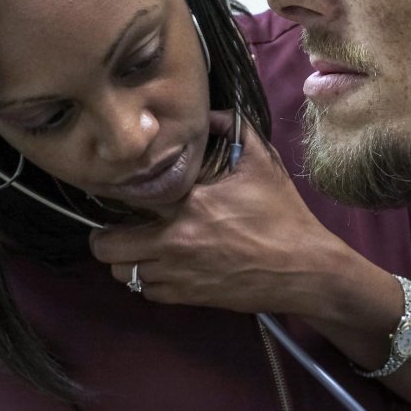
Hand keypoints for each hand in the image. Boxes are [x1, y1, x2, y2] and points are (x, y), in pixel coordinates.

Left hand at [89, 111, 347, 313]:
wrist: (304, 269)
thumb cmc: (283, 215)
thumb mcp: (261, 163)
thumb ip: (232, 129)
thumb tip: (209, 113)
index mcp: (189, 204)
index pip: (125, 202)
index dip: (114, 196)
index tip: (118, 191)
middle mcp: (175, 242)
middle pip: (106, 250)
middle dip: (106, 239)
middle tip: (119, 228)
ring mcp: (179, 275)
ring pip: (123, 275)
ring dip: (127, 262)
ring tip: (140, 249)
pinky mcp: (189, 298)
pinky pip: (148, 293)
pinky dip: (149, 282)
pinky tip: (165, 267)